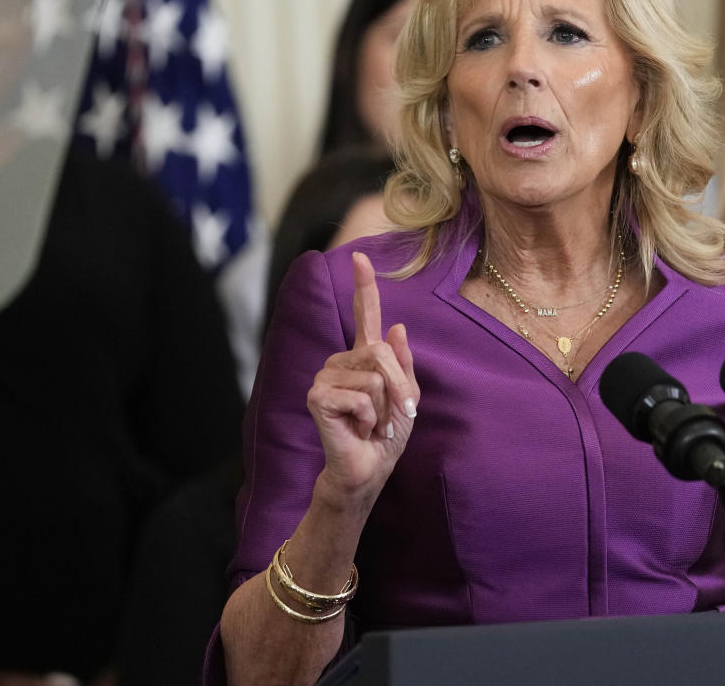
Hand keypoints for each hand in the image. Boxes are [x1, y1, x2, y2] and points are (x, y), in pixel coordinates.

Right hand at [306, 251, 419, 504]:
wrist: (369, 469)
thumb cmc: (387, 435)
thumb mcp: (407, 398)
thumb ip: (403, 364)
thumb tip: (396, 326)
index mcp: (364, 357)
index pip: (363, 315)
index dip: (364, 286)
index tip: (361, 256)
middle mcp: (341, 361)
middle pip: (381, 354)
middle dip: (397, 387)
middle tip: (390, 415)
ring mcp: (325, 376)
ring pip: (373, 376)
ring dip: (382, 407)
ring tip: (370, 423)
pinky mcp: (317, 395)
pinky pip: (360, 395)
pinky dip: (369, 417)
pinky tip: (357, 428)